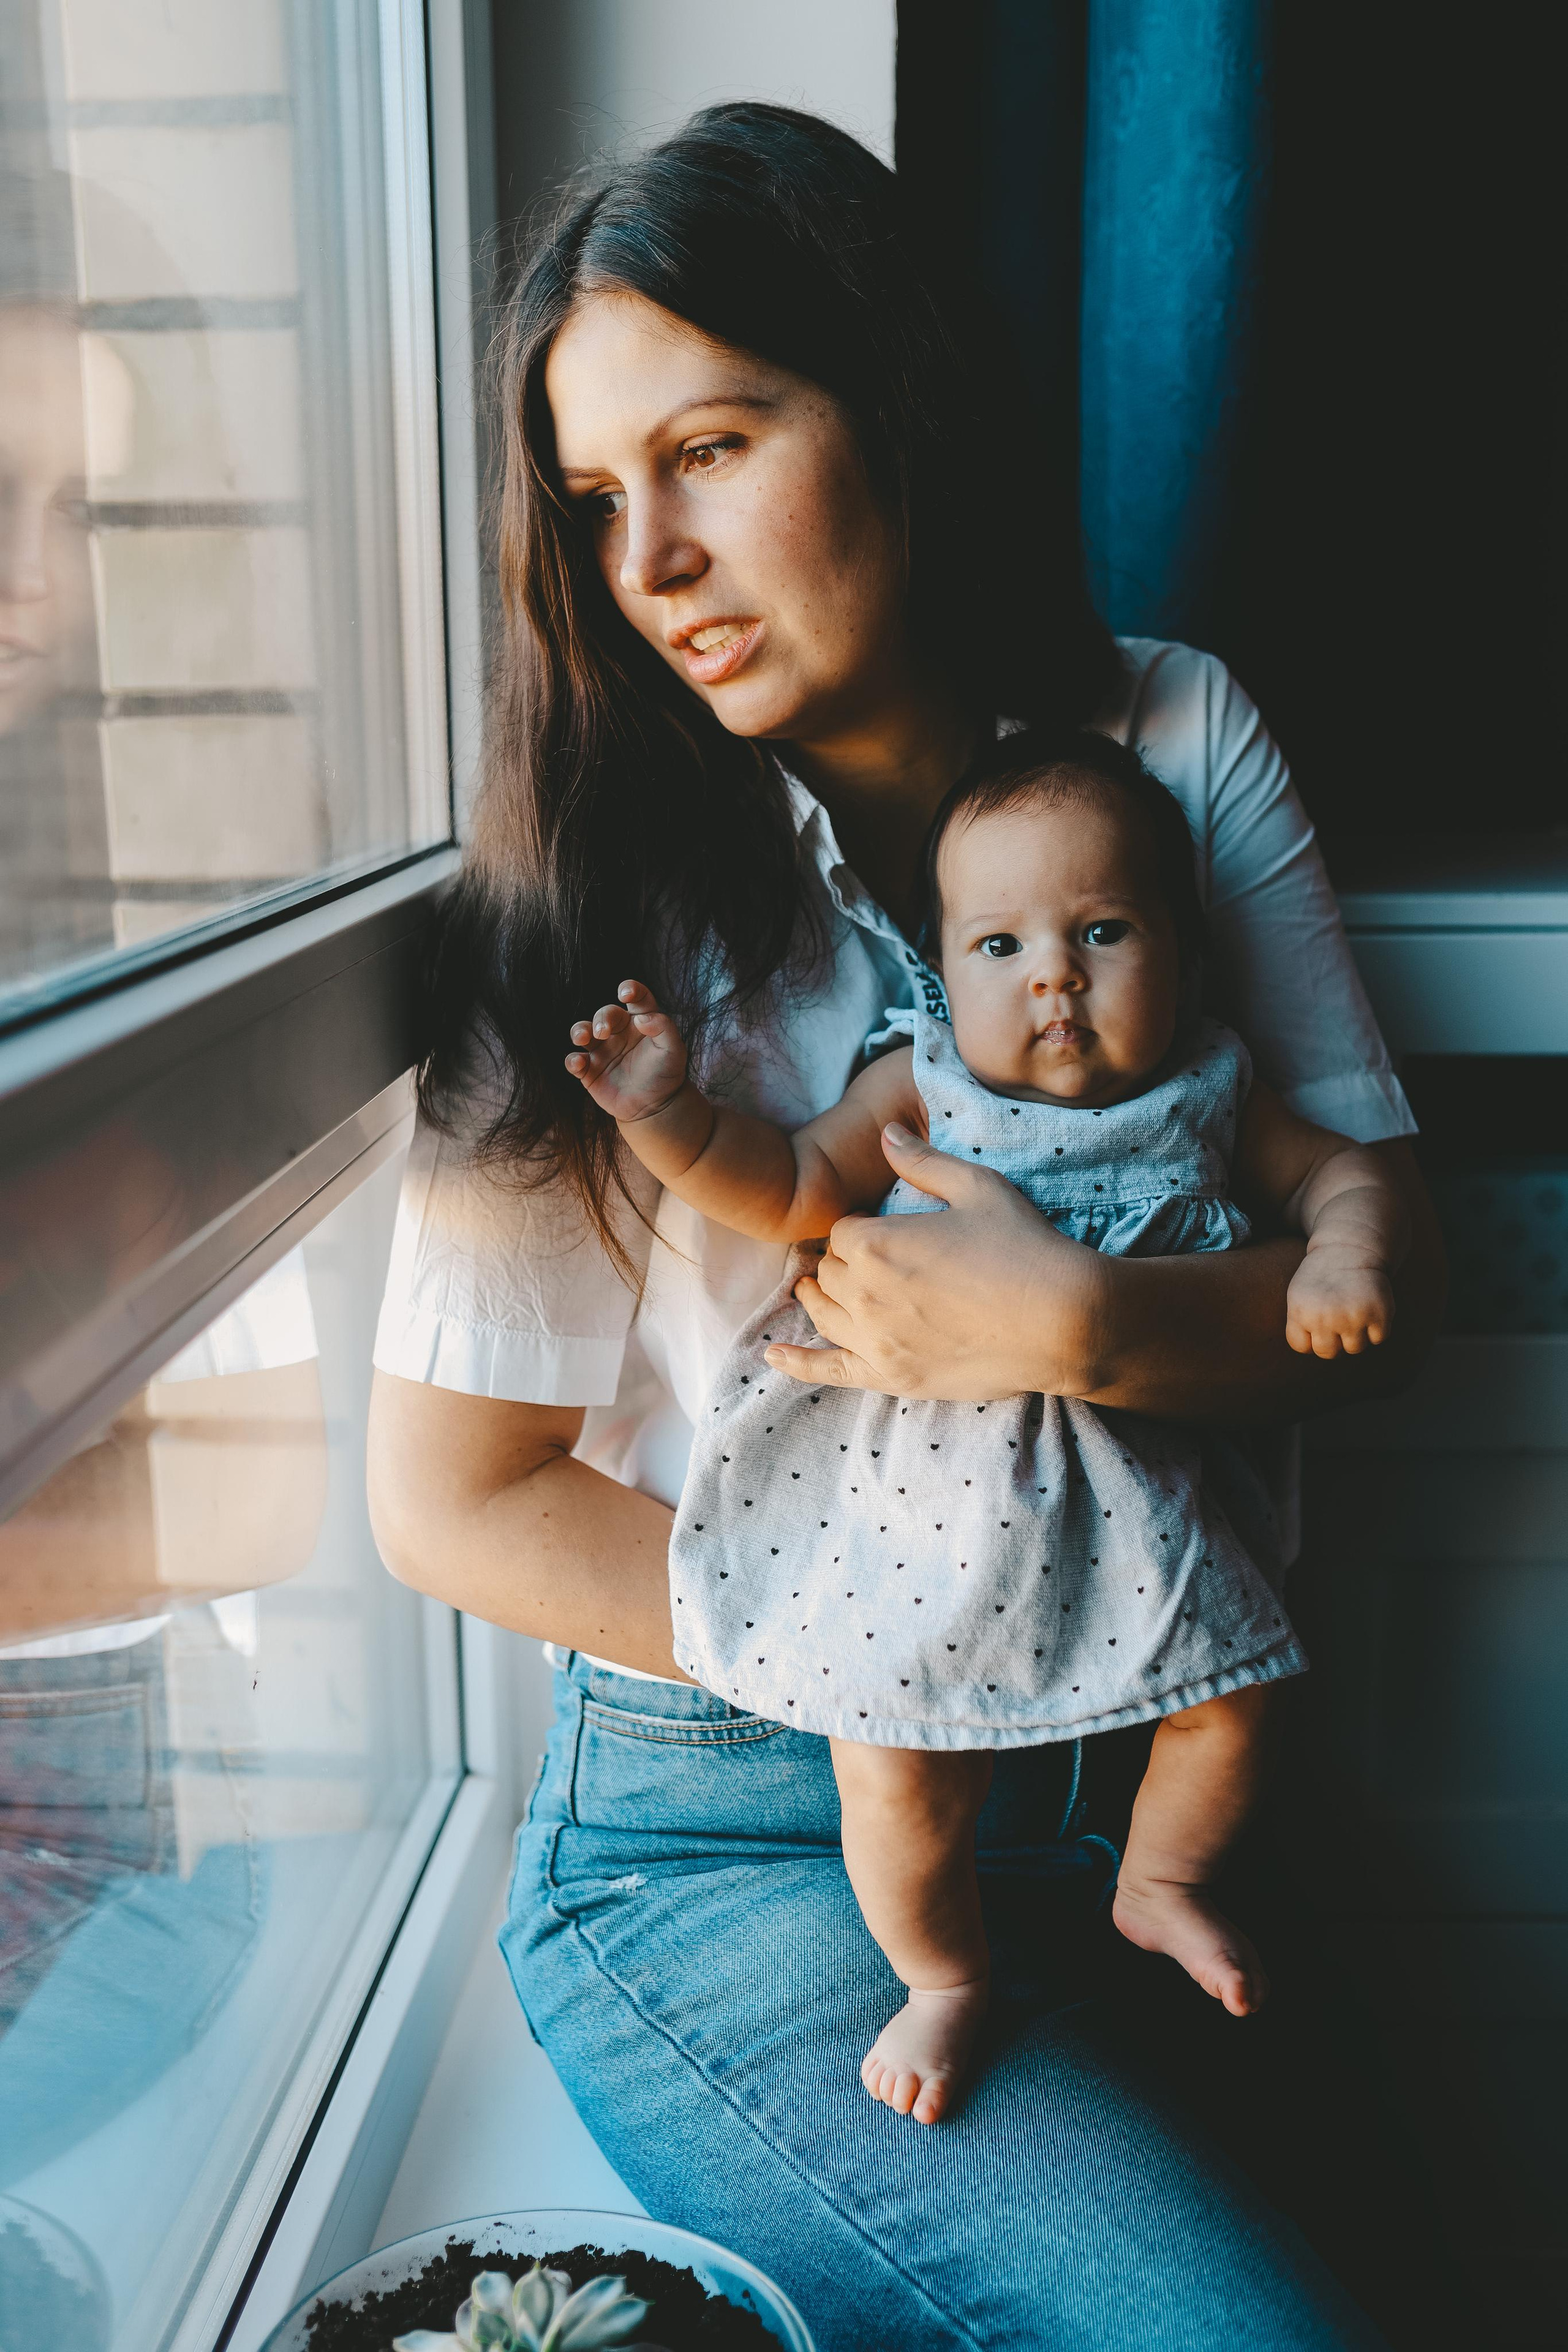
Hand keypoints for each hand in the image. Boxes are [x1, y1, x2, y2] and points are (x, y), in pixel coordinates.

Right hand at [565, 979, 687, 1123]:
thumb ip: (664, 1028)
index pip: (636, 998)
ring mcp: (602, 1050)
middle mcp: (618, 1031)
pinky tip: (580, 1063)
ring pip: (582, 1031)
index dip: (630, 989)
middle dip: (601, 1018)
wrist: (655, 1106)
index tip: (625, 993)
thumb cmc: (666, 1074)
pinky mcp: (590, 1070)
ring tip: (583, 1038)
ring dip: (579, 1030)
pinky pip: (574, 1061)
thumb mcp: (674, 1050)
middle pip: (605, 1014)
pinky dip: (572, 1060)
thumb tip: (641, 1018)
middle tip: (603, 1032)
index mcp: (640, 1021)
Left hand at [762, 1123, 1104, 1398]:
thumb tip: (884, 1132)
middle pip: (828, 1272)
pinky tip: (772, 1355)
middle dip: (843, 1262)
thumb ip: (921, 1161)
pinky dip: (796, 1362)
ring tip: (822, 1290)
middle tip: (868, 1259)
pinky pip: (828, 1371)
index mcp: (875, 1241)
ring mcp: (875, 1341)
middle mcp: (864, 1293)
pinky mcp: (892, 1377)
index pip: (840, 1231)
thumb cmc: (1024, 1247)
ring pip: (823, 1314)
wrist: (1064, 1321)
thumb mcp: (976, 1187)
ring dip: (820, 1298)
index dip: (860, 1228)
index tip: (883, 1230)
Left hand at [1285, 1246, 1395, 1356]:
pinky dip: (1377, 1326)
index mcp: (1301, 1311)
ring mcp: (1354, 1316)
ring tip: (1351, 1308)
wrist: (1350, 1249)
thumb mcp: (1298, 1296)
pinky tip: (1369, 1305)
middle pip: (1328, 1353)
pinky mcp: (1379, 1313)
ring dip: (1356, 1333)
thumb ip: (1300, 1326)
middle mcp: (1326, 1316)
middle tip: (1336, 1315)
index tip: (1315, 1316)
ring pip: (1355, 1348)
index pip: (1302, 1347)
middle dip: (1332, 1339)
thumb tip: (1316, 1354)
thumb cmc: (1321, 1277)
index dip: (1309, 1335)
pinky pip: (1378, 1338)